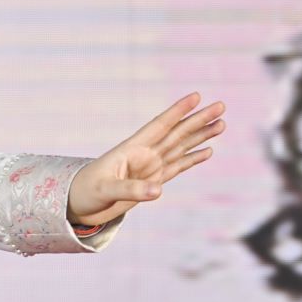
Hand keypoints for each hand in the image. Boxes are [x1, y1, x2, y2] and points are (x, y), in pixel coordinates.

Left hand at [66, 92, 225, 227]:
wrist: (80, 205)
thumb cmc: (86, 192)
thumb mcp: (105, 190)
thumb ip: (131, 189)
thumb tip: (158, 190)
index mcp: (132, 149)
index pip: (159, 125)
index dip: (177, 110)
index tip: (196, 96)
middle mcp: (144, 155)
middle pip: (176, 133)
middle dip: (198, 119)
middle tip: (221, 106)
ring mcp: (150, 167)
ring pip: (181, 147)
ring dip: (200, 136)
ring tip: (221, 124)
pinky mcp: (153, 182)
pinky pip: (177, 167)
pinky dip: (193, 159)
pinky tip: (208, 151)